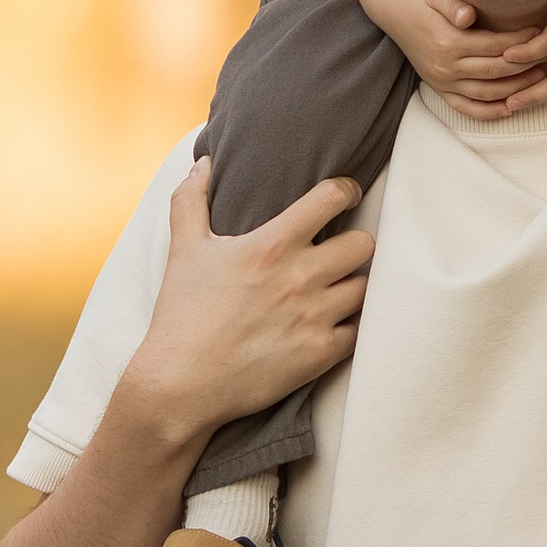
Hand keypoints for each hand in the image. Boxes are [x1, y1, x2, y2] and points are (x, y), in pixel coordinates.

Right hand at [124, 159, 374, 449]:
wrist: (182, 383)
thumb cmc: (182, 314)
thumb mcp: (184, 249)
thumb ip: (192, 200)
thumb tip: (204, 163)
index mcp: (273, 244)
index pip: (332, 198)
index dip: (346, 191)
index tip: (346, 195)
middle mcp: (301, 276)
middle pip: (364, 244)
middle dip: (354, 244)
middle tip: (341, 251)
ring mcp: (315, 316)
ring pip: (365, 287)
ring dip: (353, 285)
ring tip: (337, 289)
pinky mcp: (321, 354)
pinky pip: (359, 331)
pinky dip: (350, 326)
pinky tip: (333, 324)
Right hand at [383, 0, 541, 113]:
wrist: (392, 7)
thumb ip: (453, 3)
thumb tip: (469, 16)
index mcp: (449, 41)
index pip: (495, 46)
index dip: (521, 41)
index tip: (541, 32)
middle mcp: (445, 65)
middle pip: (495, 72)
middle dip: (525, 68)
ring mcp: (440, 79)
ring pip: (486, 94)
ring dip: (514, 91)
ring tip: (539, 81)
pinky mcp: (437, 87)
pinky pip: (465, 108)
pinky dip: (488, 112)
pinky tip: (509, 109)